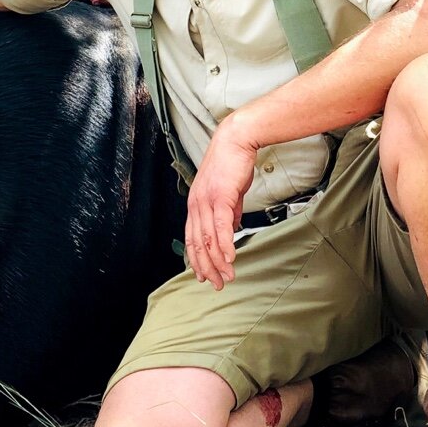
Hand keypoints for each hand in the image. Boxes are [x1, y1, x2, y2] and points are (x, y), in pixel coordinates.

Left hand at [183, 116, 258, 290]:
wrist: (235, 142)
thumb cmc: (232, 165)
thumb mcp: (227, 193)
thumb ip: (228, 212)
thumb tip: (231, 228)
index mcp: (195, 205)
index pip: (192, 238)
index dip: (197, 259)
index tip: (204, 275)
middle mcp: (196, 205)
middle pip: (197, 243)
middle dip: (206, 267)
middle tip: (216, 284)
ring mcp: (206, 201)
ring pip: (208, 238)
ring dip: (218, 262)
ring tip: (227, 278)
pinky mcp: (220, 196)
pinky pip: (221, 226)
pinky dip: (224, 245)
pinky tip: (230, 259)